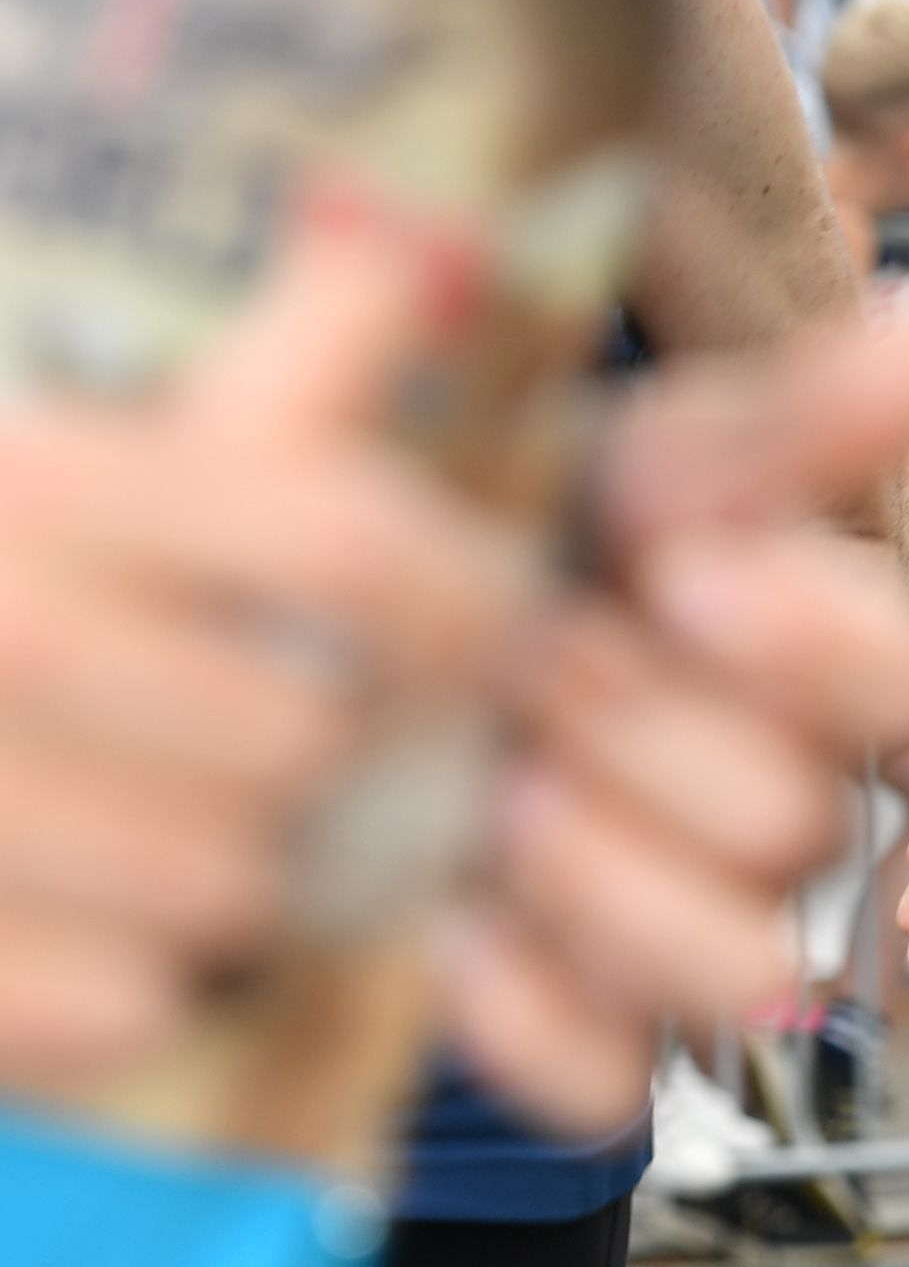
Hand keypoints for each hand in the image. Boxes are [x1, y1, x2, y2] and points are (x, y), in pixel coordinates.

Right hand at [0, 216, 528, 1103]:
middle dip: (314, 759)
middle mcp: (3, 629)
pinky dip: (122, 986)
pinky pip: (140, 1002)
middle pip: (307, 737)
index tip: (500, 639)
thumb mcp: (61, 460)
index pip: (347, 543)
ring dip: (221, 878)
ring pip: (232, 885)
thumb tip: (407, 264)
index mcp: (35, 485)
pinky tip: (57, 921)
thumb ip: (253, 387)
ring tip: (140, 831)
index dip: (466, 602)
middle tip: (265, 755)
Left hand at [441, 302, 908, 1130]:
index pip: (904, 681)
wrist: (255, 662)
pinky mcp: (585, 1040)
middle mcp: (766, 801)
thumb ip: (781, 412)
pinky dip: (523, 1010)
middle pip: (802, 823)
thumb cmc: (440, 540)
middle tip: (520, 669)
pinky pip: (610, 1077)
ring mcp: (682, 931)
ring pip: (743, 961)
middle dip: (645, 736)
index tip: (678, 578)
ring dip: (607, 879)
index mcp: (786, 655)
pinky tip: (442, 923)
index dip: (807, 643)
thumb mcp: (582, 452)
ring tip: (488, 800)